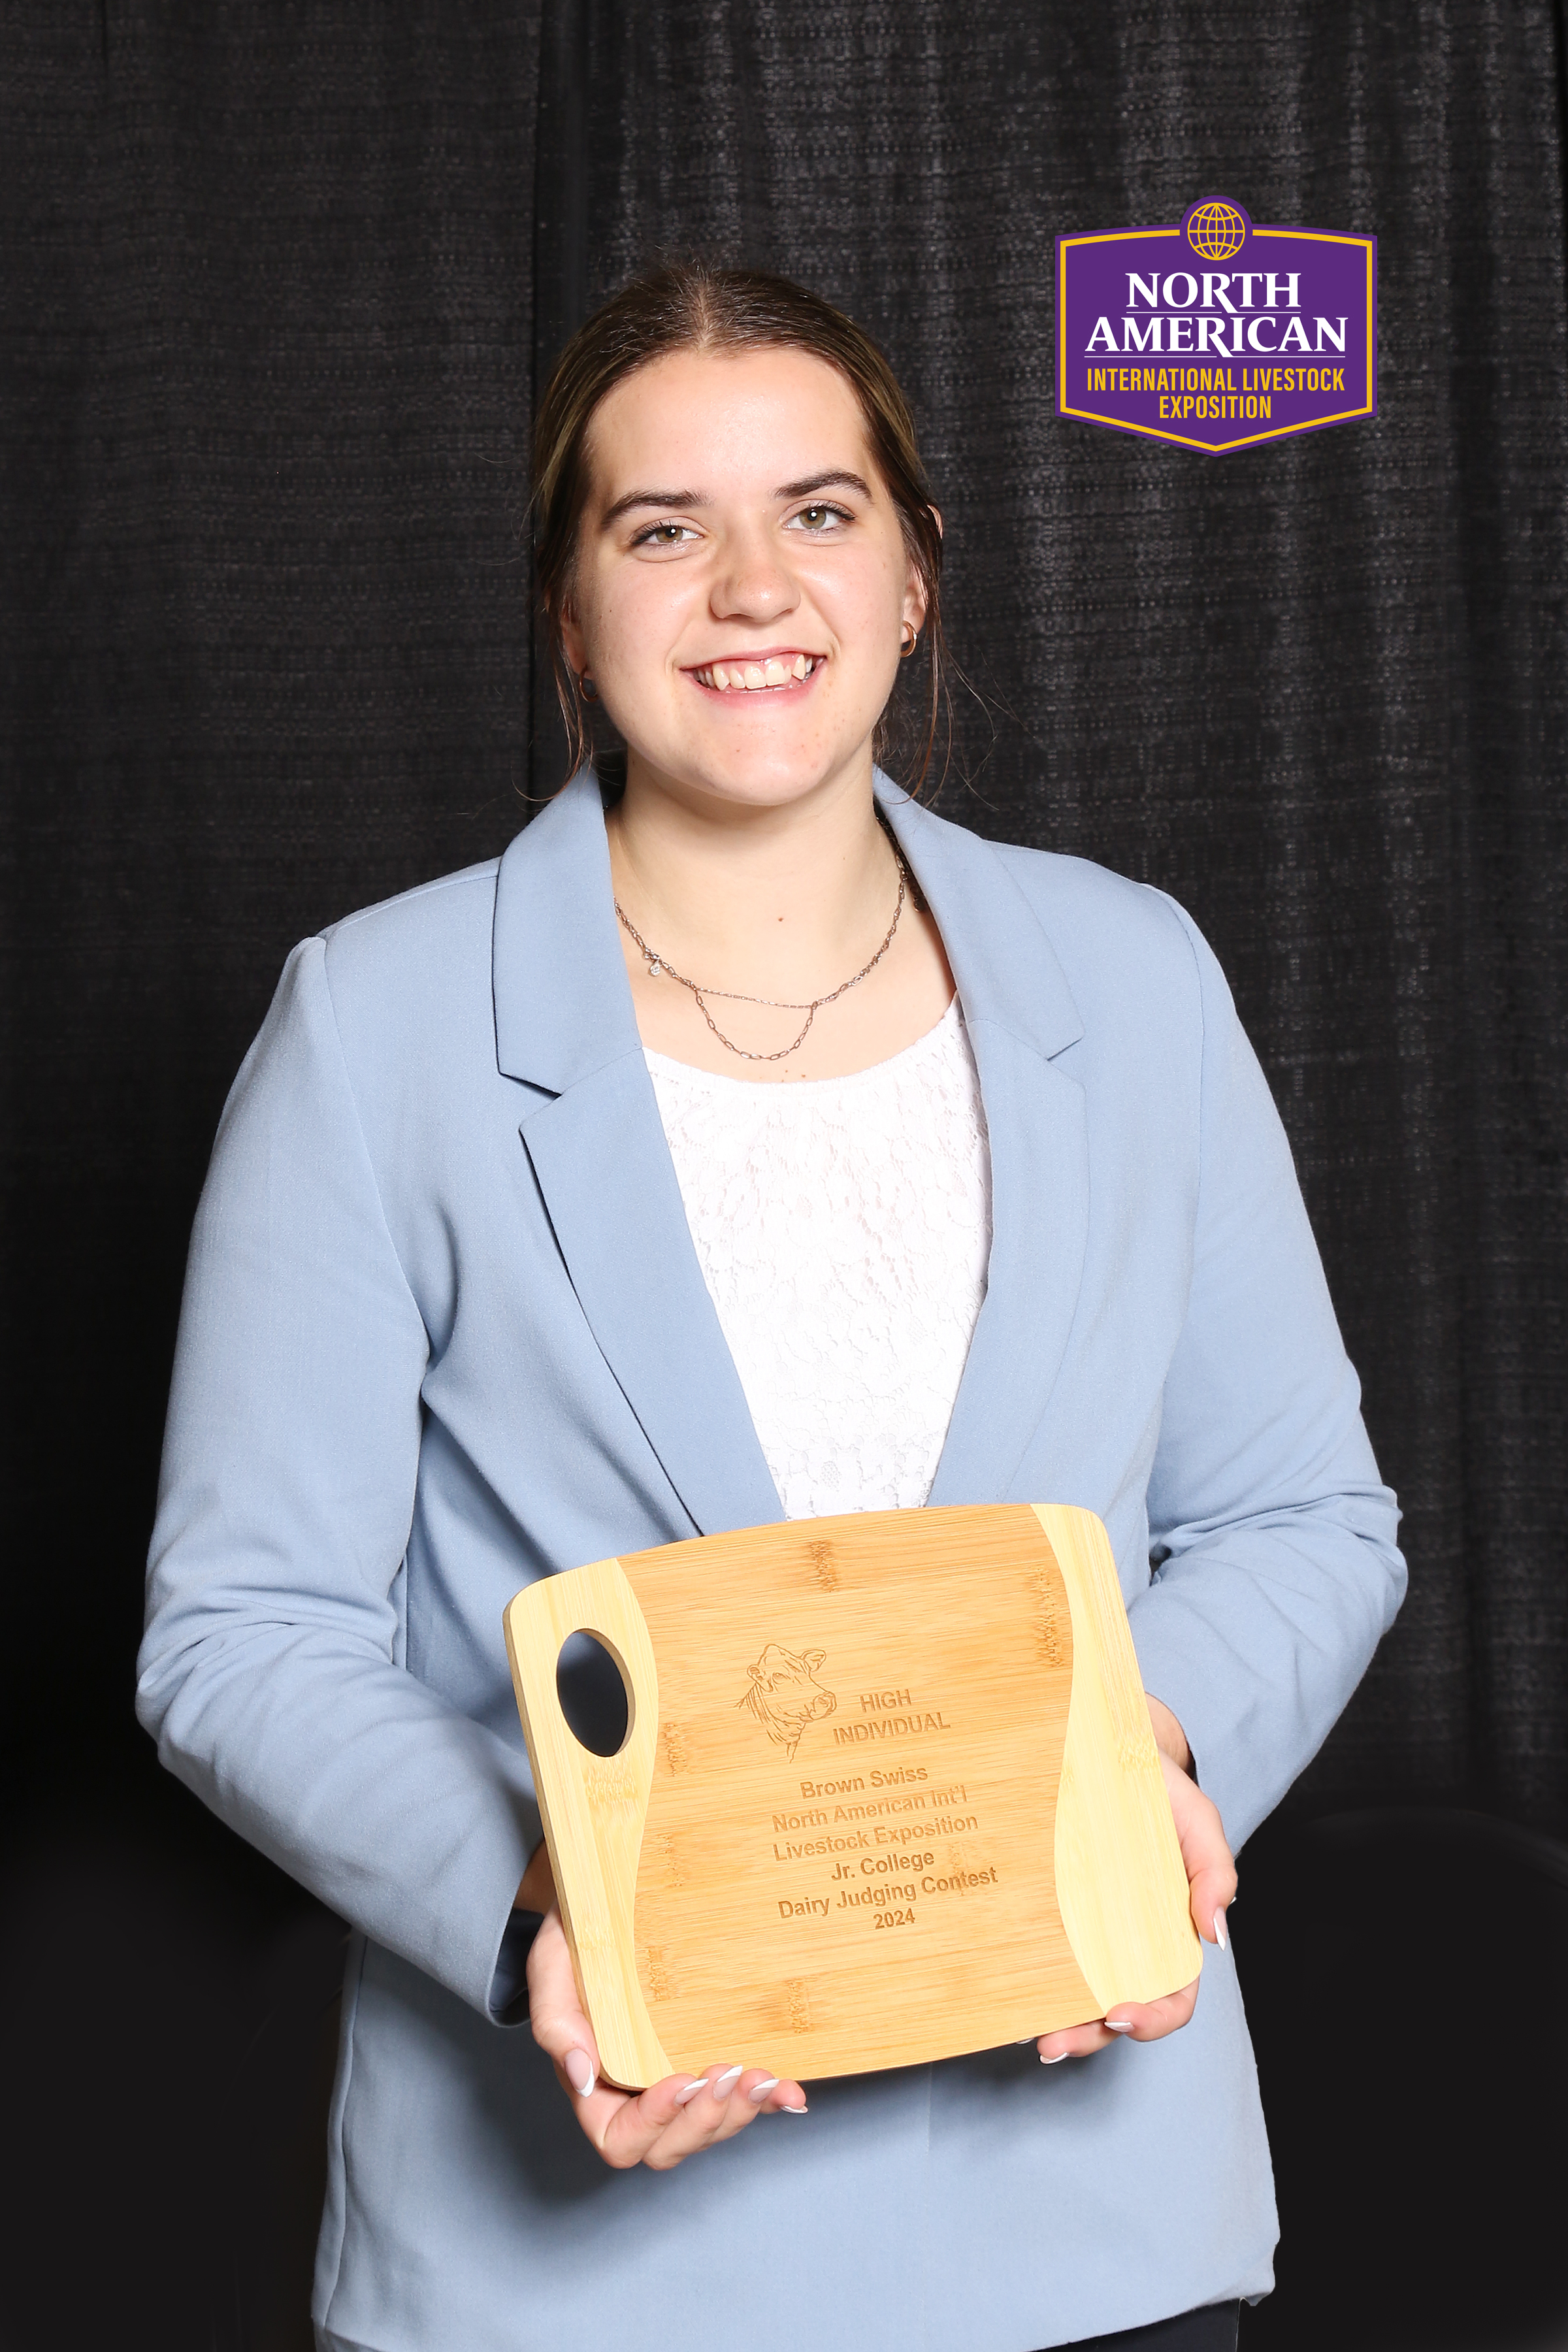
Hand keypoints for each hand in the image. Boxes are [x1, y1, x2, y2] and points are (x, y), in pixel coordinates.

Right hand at [519, 1849, 806, 2168]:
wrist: (608, 1904)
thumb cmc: (574, 1937)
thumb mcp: (550, 1968)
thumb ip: (556, 2023)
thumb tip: (581, 2074)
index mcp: (596, 2088)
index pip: (619, 2138)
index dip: (653, 2123)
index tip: (678, 2079)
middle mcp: (636, 2095)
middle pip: (672, 2145)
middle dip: (706, 2119)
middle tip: (726, 2074)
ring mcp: (675, 2080)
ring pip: (710, 2127)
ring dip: (740, 2111)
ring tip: (761, 2077)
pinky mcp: (706, 2058)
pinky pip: (738, 2095)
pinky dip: (769, 2099)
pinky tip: (791, 2093)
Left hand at [1034, 1700, 1235, 2064]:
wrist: (1110, 1749)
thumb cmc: (1162, 1791)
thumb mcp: (1199, 1822)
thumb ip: (1214, 1872)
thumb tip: (1215, 1934)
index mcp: (1171, 1934)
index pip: (1171, 1997)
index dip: (1152, 2019)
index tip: (1121, 2015)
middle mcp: (1127, 1944)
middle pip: (1114, 2009)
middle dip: (1087, 2037)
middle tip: (1055, 2043)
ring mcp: (1085, 1930)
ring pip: (1073, 1992)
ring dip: (1054, 2020)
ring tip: (1027, 2031)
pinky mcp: (1050, 1908)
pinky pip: (1039, 1950)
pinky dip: (1026, 1977)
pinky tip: (1004, 1988)